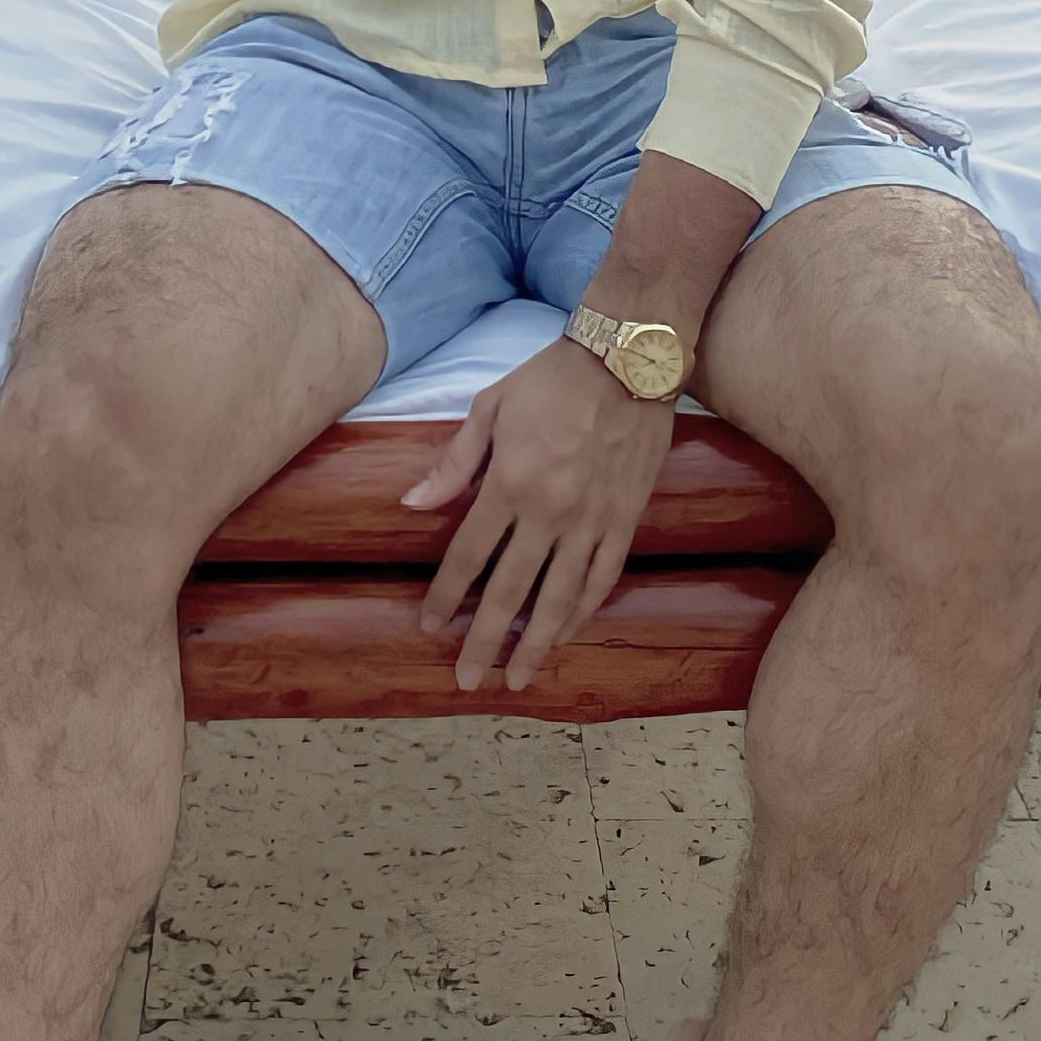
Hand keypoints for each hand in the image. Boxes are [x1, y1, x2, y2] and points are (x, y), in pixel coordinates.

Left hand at [402, 338, 677, 695]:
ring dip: (535, 644)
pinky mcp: (624, 520)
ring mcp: (591, 520)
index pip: (469, 554)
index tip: (430, 626)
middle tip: (467, 680)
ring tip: (517, 679)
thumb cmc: (551, 379)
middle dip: (485, 640)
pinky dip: (581, 613)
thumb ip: (453, 462)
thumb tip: (412, 504)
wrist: (627, 360)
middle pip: (510, 591)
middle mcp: (549, 511)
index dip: (446, 595)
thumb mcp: (491, 407)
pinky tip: (563, 635)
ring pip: (559, 598)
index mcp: (509, 482)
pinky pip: (600, 579)